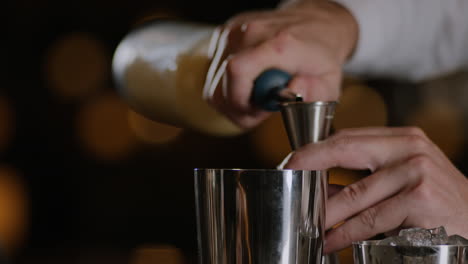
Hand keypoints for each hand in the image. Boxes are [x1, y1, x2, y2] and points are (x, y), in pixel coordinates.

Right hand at [204, 1, 357, 128]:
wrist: (315, 22)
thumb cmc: (320, 56)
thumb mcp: (330, 83)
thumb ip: (315, 93)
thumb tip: (292, 92)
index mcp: (279, 44)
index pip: (237, 72)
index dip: (241, 103)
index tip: (260, 111)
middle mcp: (251, 33)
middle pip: (219, 87)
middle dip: (237, 108)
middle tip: (260, 108)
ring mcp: (234, 32)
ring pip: (213, 84)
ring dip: (233, 99)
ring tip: (257, 95)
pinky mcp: (224, 35)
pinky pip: (214, 73)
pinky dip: (229, 86)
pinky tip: (249, 82)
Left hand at [284, 126, 467, 252]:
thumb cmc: (438, 203)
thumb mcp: (403, 180)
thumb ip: (366, 179)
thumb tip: (322, 187)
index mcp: (402, 139)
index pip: (348, 137)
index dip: (315, 149)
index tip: (292, 160)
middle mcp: (409, 148)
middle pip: (345, 150)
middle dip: (310, 164)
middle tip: (287, 177)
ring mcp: (416, 171)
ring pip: (355, 194)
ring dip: (325, 212)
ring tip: (307, 221)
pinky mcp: (420, 198)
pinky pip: (371, 219)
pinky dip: (346, 233)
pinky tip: (332, 241)